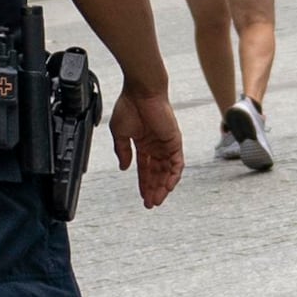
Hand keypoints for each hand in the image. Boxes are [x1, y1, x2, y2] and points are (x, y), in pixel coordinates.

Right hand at [112, 85, 186, 208]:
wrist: (141, 92)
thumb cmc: (129, 106)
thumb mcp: (120, 133)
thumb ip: (122, 151)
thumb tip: (124, 168)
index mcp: (143, 143)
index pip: (145, 168)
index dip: (143, 183)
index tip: (142, 197)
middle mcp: (156, 146)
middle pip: (157, 173)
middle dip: (153, 189)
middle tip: (150, 204)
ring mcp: (166, 144)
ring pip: (167, 171)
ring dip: (163, 187)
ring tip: (157, 200)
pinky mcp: (175, 142)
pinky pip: (177, 163)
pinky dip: (173, 176)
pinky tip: (167, 187)